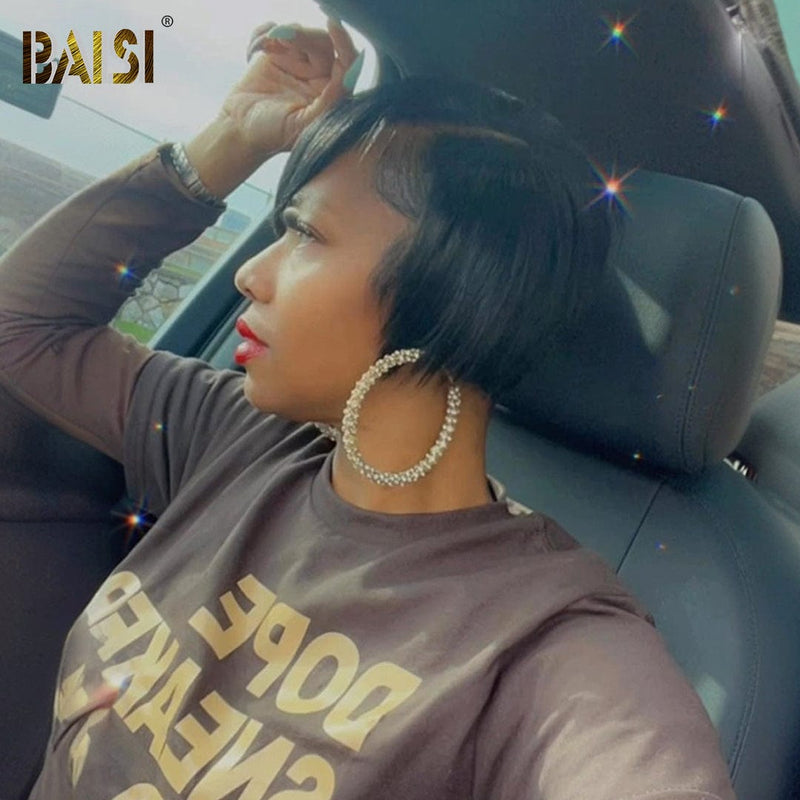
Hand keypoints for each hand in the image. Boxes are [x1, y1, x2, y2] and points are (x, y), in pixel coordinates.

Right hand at [221, 19, 359, 155]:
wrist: (239, 130)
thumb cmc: (272, 134)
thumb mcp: (303, 124)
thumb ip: (329, 102)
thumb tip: (347, 75)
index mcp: (331, 96)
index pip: (347, 63)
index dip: (344, 42)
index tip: (333, 25)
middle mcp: (318, 78)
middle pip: (323, 42)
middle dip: (304, 35)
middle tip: (282, 37)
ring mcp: (297, 64)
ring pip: (299, 32)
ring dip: (282, 32)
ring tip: (265, 47)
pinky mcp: (276, 54)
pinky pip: (275, 30)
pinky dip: (263, 33)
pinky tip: (256, 50)